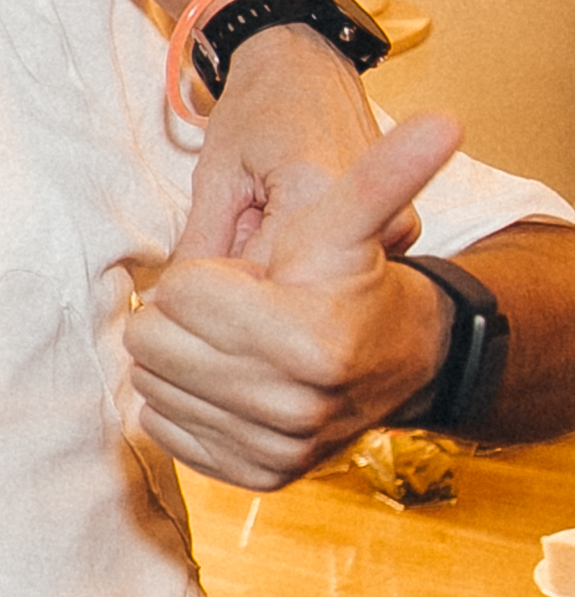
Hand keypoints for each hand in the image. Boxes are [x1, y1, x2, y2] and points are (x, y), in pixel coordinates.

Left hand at [132, 111, 458, 487]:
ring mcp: (278, 447)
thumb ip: (380, 175)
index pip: (177, 293)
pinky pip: (165, 429)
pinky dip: (181, 402)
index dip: (203, 274)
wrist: (393, 353)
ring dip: (177, 356)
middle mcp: (297, 404)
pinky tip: (225, 380)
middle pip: (154, 343)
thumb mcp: (347, 217)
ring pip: (151, 386)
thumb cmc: (348, 274)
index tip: (248, 274)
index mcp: (311, 336)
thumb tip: (444, 120)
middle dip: (183, 314)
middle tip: (232, 307)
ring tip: (230, 341)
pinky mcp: (259, 476)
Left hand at [178, 25, 391, 262]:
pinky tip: (297, 226)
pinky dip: (313, 258)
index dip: (226, 283)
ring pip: (320, 281)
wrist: (308, 61)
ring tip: (268, 215)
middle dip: (255, 274)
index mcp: (319, 197)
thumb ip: (201, 241)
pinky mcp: (401, 229)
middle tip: (239, 227)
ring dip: (285, 266)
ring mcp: (395, 227)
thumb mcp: (216, 174)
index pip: (262, 280)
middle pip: (296, 285)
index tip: (206, 269)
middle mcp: (371, 217)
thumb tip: (177, 298)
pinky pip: (344, 268)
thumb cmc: (258, 106)